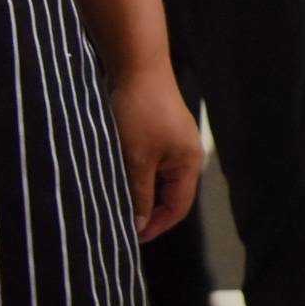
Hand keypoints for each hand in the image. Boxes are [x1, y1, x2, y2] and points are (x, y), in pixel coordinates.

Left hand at [111, 67, 204, 239]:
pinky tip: (117, 175)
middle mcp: (186, 155)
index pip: (178, 208)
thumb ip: (140, 194)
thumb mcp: (137, 159)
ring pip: (156, 179)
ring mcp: (173, 143)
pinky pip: (150, 163)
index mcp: (189, 163)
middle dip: (146, 210)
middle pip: (169, 195)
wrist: (138, 66)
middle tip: (119, 222)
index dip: (156, 226)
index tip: (131, 238)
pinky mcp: (160, 132)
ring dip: (138, 190)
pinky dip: (135, 173)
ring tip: (115, 199)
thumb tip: (140, 226)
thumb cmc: (140, 113)